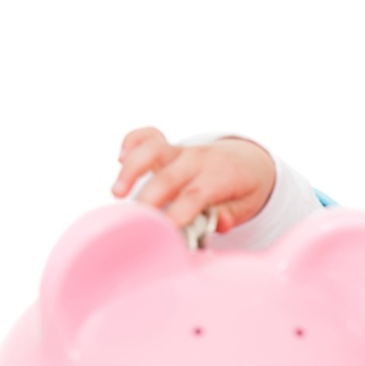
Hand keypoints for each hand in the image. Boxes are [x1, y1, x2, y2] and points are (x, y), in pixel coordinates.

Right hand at [112, 127, 275, 232]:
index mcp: (219, 176)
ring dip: (131, 169)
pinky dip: (131, 141)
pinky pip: (147, 135)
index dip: (179, 211)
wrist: (247, 159)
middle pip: (169, 177)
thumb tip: (220, 224)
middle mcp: (197, 160)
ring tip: (116, 193)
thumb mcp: (247, 205)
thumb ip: (231, 214)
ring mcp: (180, 151)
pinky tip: (120, 159)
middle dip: (150, 199)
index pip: (196, 194)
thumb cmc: (243, 188)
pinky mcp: (166, 147)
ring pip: (152, 149)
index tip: (165, 230)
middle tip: (136, 221)